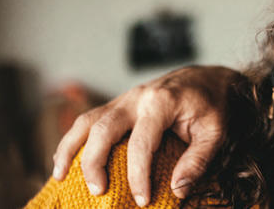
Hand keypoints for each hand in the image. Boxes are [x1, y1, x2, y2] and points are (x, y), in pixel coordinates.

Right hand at [51, 65, 245, 203]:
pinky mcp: (119, 104)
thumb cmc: (212, 105)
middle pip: (103, 128)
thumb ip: (198, 160)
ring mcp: (125, 98)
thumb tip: (177, 190)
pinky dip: (74, 139)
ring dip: (70, 148)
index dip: (138, 175)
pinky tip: (65, 160)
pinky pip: (89, 119)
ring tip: (59, 176)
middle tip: (98, 191)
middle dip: (94, 162)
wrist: (208, 77)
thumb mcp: (215, 132)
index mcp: (161, 103)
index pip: (141, 143)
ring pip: (87, 120)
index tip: (142, 200)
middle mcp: (137, 97)